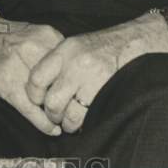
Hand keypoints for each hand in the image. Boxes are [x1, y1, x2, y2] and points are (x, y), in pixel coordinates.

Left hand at [27, 12, 167, 133]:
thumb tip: (39, 88)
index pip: (36, 78)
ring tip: (69, 121)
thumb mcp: (75, 47)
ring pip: (68, 113)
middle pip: (51, 101)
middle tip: (55, 116)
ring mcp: (91, 79)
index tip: (37, 101)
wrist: (133, 43)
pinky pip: (86, 117)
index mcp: (63, 51)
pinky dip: (81, 124)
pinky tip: (83, 121)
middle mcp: (75, 64)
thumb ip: (57, 64)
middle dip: (52, 114)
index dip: (34, 95)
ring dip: (66, 123)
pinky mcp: (105, 92)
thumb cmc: (101, 47)